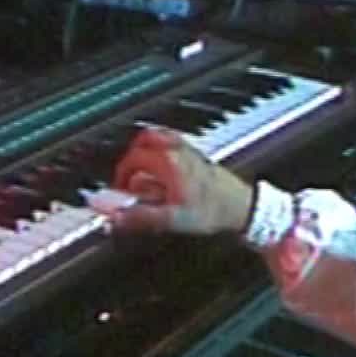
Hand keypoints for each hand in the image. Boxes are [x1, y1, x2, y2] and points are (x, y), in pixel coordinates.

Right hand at [109, 127, 255, 236]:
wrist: (241, 208)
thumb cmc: (213, 212)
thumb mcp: (172, 219)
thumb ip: (140, 216)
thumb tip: (114, 216)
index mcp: (168, 161)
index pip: (132, 160)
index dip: (120, 176)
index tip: (120, 191)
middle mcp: (178, 150)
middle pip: (143, 140)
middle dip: (131, 159)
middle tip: (128, 177)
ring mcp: (189, 149)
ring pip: (159, 137)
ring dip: (146, 152)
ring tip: (143, 172)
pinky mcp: (199, 155)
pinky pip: (174, 142)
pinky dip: (162, 151)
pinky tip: (165, 170)